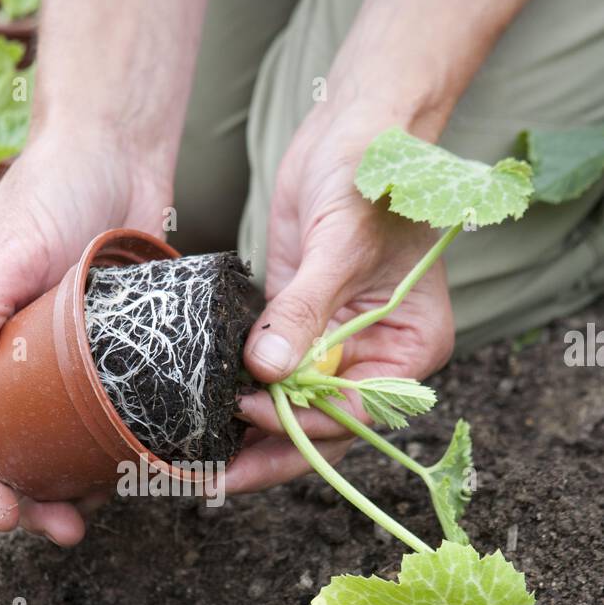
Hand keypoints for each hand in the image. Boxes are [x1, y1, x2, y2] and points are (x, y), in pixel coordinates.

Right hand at [0, 123, 170, 543]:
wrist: (117, 147)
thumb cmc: (51, 188)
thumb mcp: (5, 253)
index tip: (6, 517)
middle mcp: (13, 350)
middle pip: (11, 440)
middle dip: (31, 492)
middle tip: (66, 531)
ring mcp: (63, 351)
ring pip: (60, 431)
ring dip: (73, 475)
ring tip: (100, 509)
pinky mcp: (111, 344)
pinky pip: (106, 403)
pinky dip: (114, 438)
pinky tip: (137, 463)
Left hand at [226, 103, 454, 493]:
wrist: (355, 126)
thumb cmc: (370, 175)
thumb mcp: (339, 246)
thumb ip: (304, 312)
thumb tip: (268, 372)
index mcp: (409, 348)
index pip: (355, 414)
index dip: (300, 426)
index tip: (248, 412)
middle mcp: (375, 357)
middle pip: (321, 427)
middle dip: (267, 454)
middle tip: (208, 477)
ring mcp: (335, 343)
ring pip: (291, 408)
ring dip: (248, 432)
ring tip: (195, 456)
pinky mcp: (297, 322)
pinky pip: (269, 374)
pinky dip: (240, 392)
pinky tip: (201, 410)